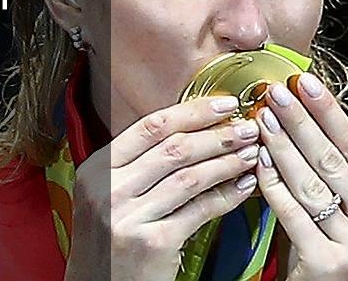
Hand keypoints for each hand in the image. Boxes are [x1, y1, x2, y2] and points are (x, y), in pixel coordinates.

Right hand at [64, 95, 260, 280]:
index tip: (224, 103)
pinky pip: (198, 210)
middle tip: (247, 126)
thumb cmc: (111, 242)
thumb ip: (139, 165)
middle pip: (173, 148)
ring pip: (189, 176)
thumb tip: (194, 129)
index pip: (150, 127)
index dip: (192, 111)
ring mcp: (128, 217)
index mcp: (96, 169)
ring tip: (250, 152)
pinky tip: (243, 186)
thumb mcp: (110, 197)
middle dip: (217, 134)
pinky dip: (225, 196)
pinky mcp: (152, 243)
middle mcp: (107, 190)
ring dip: (226, 162)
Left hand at [253, 74, 347, 280]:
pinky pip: (293, 213)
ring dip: (283, 147)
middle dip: (301, 123)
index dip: (329, 112)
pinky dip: (274, 184)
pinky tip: (259, 162)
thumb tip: (296, 114)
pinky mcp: (327, 261)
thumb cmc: (323, 246)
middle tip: (277, 93)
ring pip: (311, 184)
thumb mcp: (338, 208)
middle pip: (332, 160)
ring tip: (263, 120)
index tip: (305, 82)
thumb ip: (326, 170)